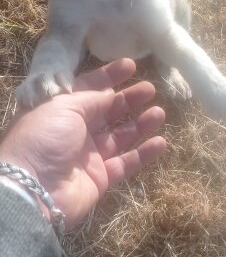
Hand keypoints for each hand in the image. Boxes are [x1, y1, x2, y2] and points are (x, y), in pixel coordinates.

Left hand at [0, 59, 165, 228]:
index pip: (87, 88)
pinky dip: (143, 153)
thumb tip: (110, 92)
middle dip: (128, 99)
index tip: (131, 66)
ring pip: (119, 136)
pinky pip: (126, 163)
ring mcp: (87, 156)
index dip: (109, 76)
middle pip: (106, 111)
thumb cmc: (44, 138)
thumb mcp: (64, 106)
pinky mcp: (100, 178)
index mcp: (59, 110)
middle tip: (150, 89)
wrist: (33, 190)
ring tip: (159, 112)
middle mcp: (73, 131)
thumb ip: (91, 97)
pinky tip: (161, 142)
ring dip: (140, 124)